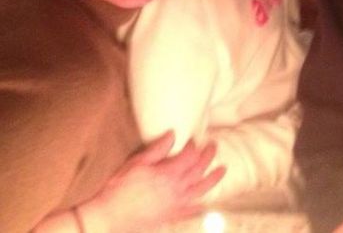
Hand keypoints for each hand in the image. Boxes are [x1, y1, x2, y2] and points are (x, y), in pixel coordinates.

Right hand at [80, 132, 225, 232]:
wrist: (109, 216)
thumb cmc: (120, 188)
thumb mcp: (137, 163)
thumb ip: (157, 149)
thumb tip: (173, 134)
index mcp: (168, 174)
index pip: (189, 156)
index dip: (194, 146)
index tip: (194, 138)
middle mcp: (176, 189)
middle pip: (199, 170)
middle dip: (208, 156)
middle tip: (214, 145)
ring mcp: (175, 204)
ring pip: (200, 190)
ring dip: (213, 179)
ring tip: (223, 170)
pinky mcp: (170, 216)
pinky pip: (190, 212)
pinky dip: (200, 208)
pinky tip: (207, 205)